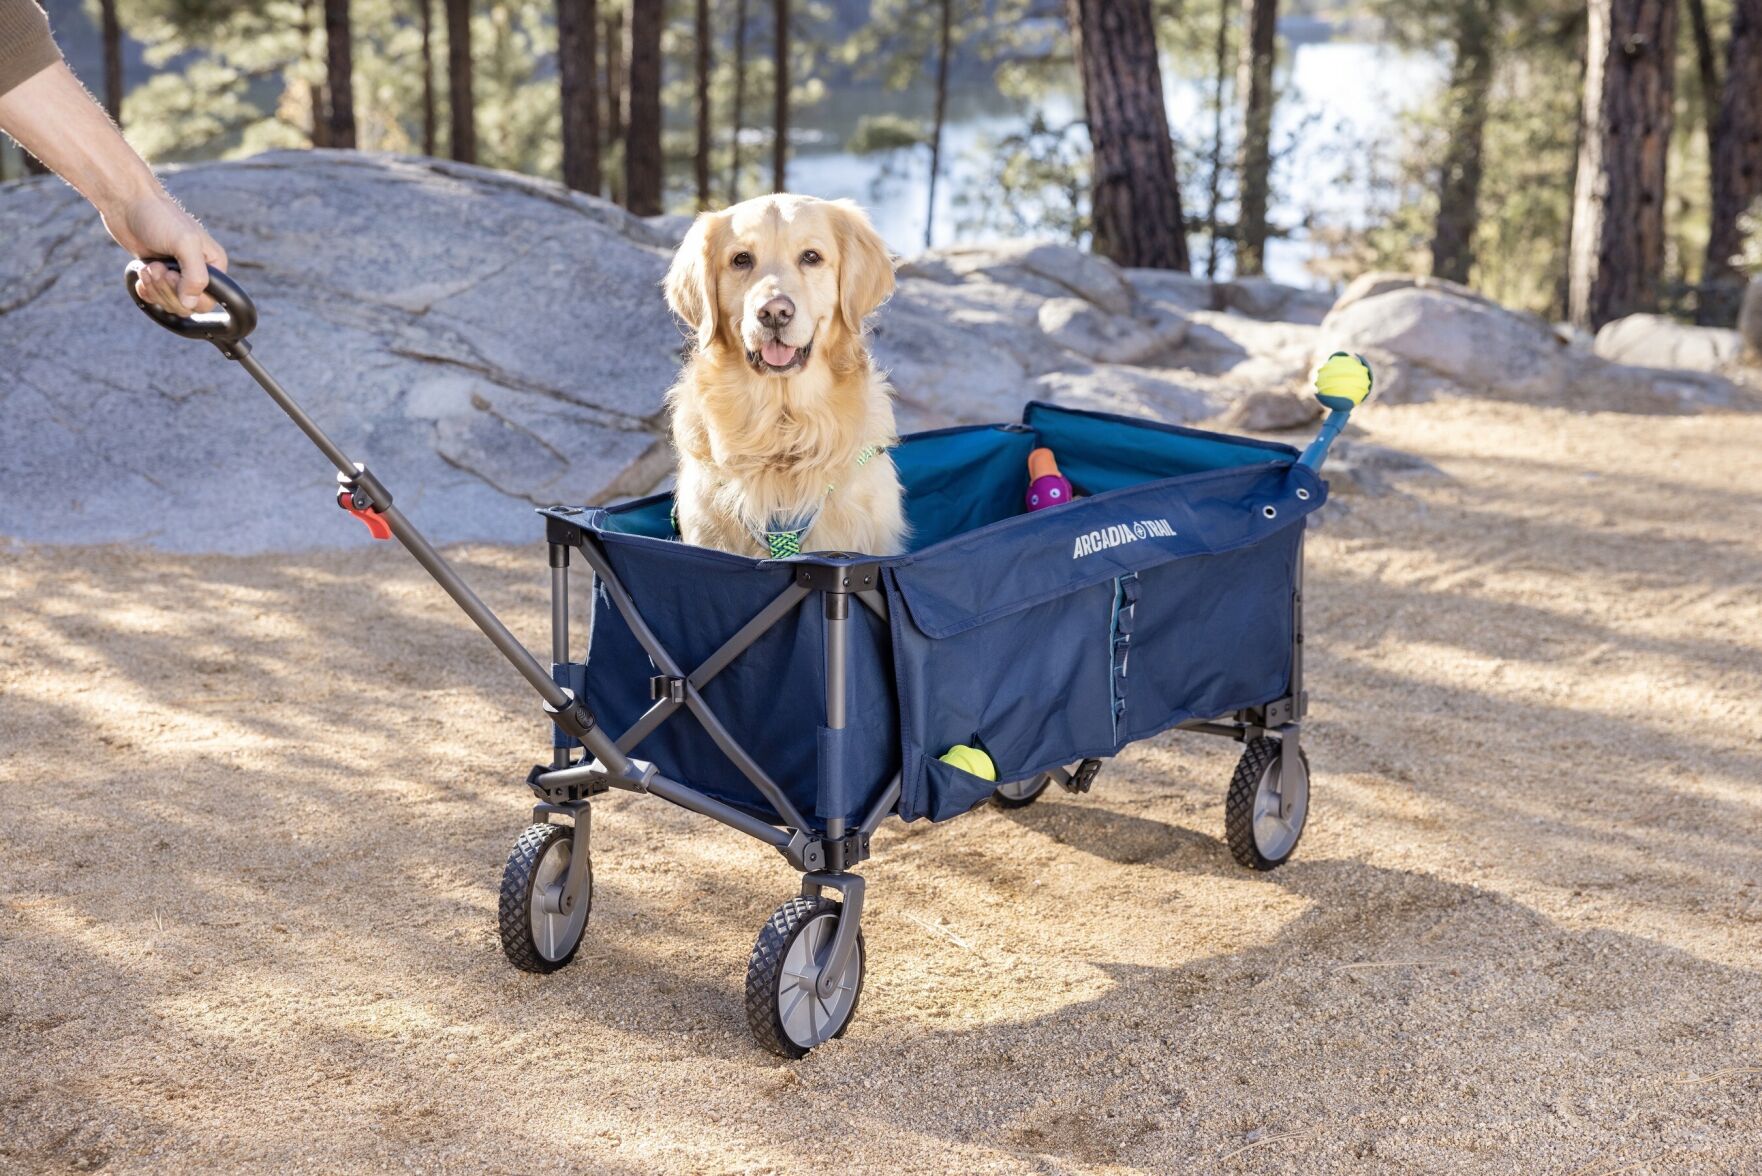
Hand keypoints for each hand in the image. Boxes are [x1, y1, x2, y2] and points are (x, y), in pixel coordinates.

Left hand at [101, 190, 227, 314]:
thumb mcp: (185, 243)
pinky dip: (146, 290)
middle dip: (167, 290)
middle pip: (187, 305)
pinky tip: (142, 273)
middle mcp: (199, 271)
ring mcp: (178, 274)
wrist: (127, 203)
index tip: (170, 274)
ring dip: (155, 288)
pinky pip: (156, 297)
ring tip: (149, 267)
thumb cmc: (159, 216)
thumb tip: (190, 305)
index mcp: (214, 264)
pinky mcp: (159, 274)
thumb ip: (195, 276)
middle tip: (156, 267)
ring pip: (171, 302)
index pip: (208, 300)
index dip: (187, 295)